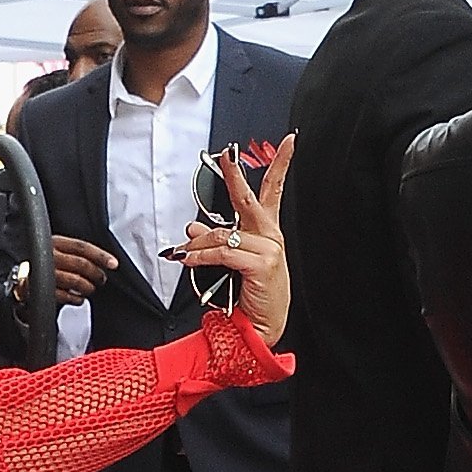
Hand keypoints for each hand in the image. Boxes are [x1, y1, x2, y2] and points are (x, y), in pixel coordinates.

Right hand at [48, 234, 116, 305]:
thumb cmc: (45, 264)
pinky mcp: (42, 289)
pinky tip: (79, 299)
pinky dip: (76, 299)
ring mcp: (45, 273)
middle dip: (96, 274)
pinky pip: (65, 296)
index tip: (113, 264)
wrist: (21, 278)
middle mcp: (50, 256)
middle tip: (101, 279)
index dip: (100, 256)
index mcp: (55, 242)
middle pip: (81, 264)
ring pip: (75, 280)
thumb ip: (76, 253)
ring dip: (87, 287)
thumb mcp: (58, 250)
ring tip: (90, 289)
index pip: (82, 247)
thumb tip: (103, 262)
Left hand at [168, 136, 294, 348]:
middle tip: (226, 155)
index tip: (288, 142)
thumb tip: (192, 228)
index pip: (274, 191)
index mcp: (268, 232)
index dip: (281, 165)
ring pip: (223, 234)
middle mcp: (271, 236)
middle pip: (249, 199)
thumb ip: (214, 243)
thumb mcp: (230, 264)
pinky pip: (223, 252)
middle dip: (235, 175)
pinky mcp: (262, 264)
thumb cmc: (250, 296)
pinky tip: (188, 260)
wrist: (259, 329)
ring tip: (183, 253)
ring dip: (198, 244)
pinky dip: (202, 256)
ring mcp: (269, 249)